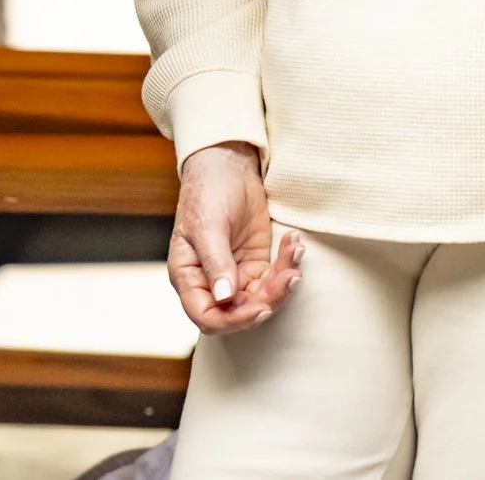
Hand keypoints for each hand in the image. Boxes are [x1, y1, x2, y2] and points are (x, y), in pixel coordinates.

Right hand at [168, 142, 300, 334]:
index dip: (233, 320)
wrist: (227, 164)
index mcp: (189, 277)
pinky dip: (287, 264)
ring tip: (295, 253)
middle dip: (268, 299)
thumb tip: (224, 298)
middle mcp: (211, 282)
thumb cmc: (207, 191)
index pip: (207, 316)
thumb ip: (216, 262)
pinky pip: (274, 277)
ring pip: (262, 297)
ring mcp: (235, 274)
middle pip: (240, 312)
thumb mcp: (208, 225)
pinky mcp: (255, 263)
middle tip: (289, 277)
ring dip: (283, 281)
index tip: (259, 307)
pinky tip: (295, 244)